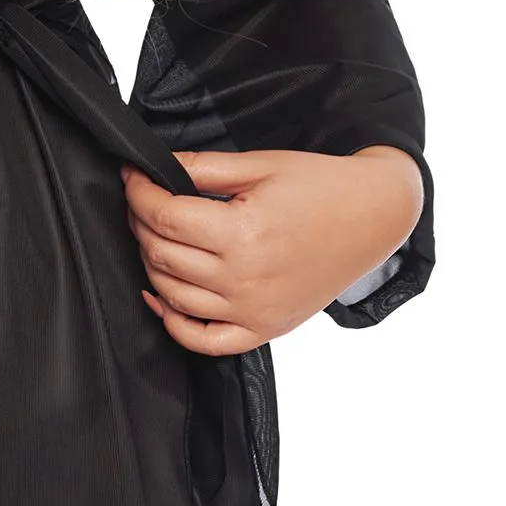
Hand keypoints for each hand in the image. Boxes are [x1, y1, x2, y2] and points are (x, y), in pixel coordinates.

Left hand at [120, 145, 424, 354]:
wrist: (374, 217)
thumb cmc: (321, 186)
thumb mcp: (260, 165)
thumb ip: (202, 168)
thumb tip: (153, 169)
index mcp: (243, 233)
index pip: (164, 216)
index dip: (137, 193)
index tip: (131, 177)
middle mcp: (245, 278)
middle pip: (162, 254)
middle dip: (140, 222)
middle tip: (141, 200)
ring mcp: (254, 310)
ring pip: (173, 294)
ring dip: (151, 263)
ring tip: (154, 236)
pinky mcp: (265, 329)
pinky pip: (204, 341)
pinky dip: (174, 324)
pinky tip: (160, 297)